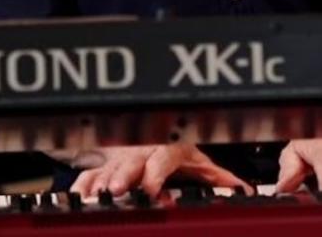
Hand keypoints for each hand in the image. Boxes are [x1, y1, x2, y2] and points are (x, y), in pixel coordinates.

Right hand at [69, 144, 254, 197]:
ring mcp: (120, 158)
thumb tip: (243, 188)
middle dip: (123, 178)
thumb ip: (218, 175)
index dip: (156, 178)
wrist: (149, 125)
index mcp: (164, 150)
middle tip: (117, 191)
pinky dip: (83, 182)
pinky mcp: (105, 164)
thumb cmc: (174, 144)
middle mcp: (140, 153)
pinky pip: (90, 172)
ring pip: (107, 168)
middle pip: (129, 164)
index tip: (154, 193)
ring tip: (93, 196)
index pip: (160, 161)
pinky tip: (78, 194)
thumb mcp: (199, 158)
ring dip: (100, 183)